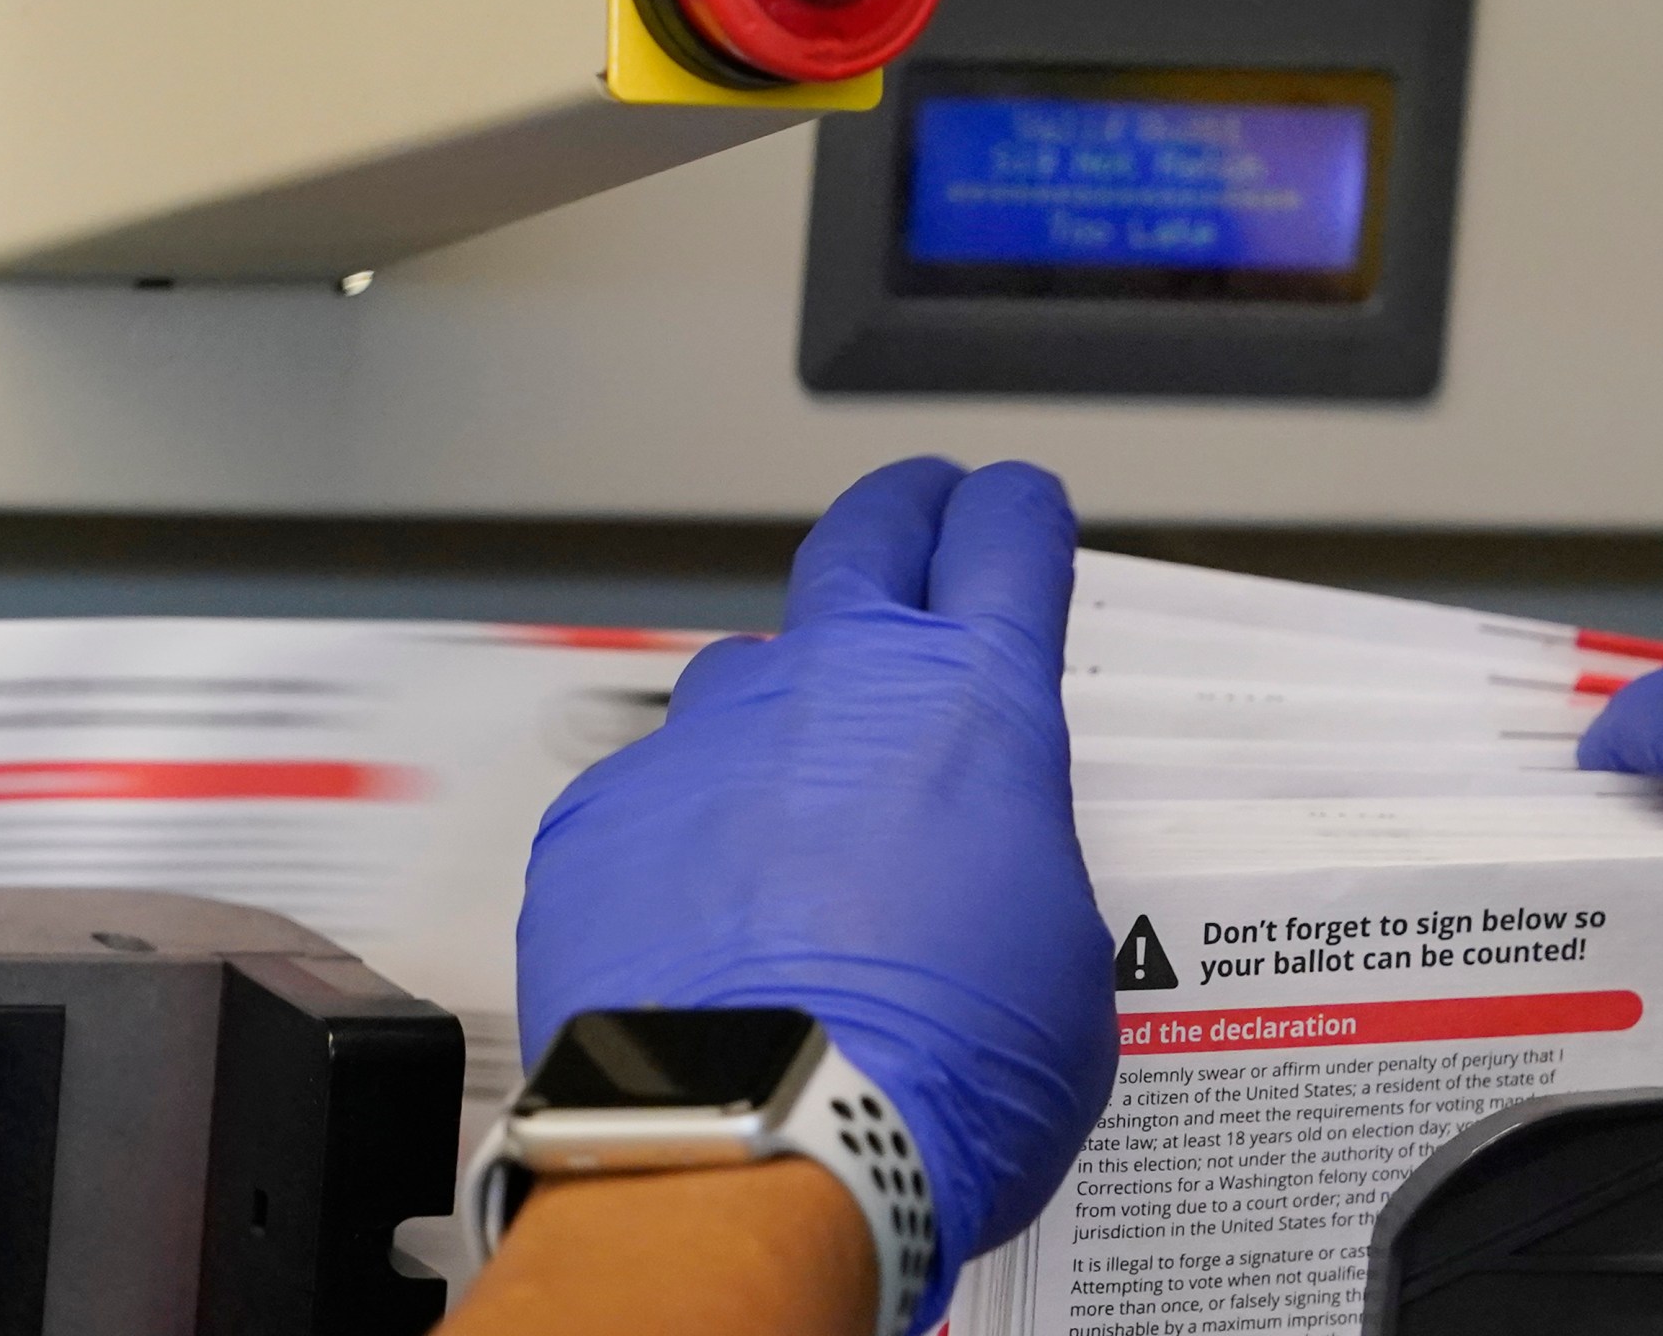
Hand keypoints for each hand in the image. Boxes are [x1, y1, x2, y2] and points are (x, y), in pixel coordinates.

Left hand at [516, 457, 1117, 1331]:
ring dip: (785, 720)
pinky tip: (710, 923)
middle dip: (902, 513)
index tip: (1017, 511)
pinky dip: (689, 837)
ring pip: (749, 679)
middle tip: (917, 512)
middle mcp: (831, 687)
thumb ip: (1020, 869)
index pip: (1006, 539)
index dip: (1019, 515)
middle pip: (864, 538)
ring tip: (802, 817)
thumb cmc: (933, 1076)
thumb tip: (985, 876)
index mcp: (971, 705)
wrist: (758, 1151)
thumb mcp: (1063, 966)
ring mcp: (702, 742)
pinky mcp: (599, 819)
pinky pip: (654, 797)